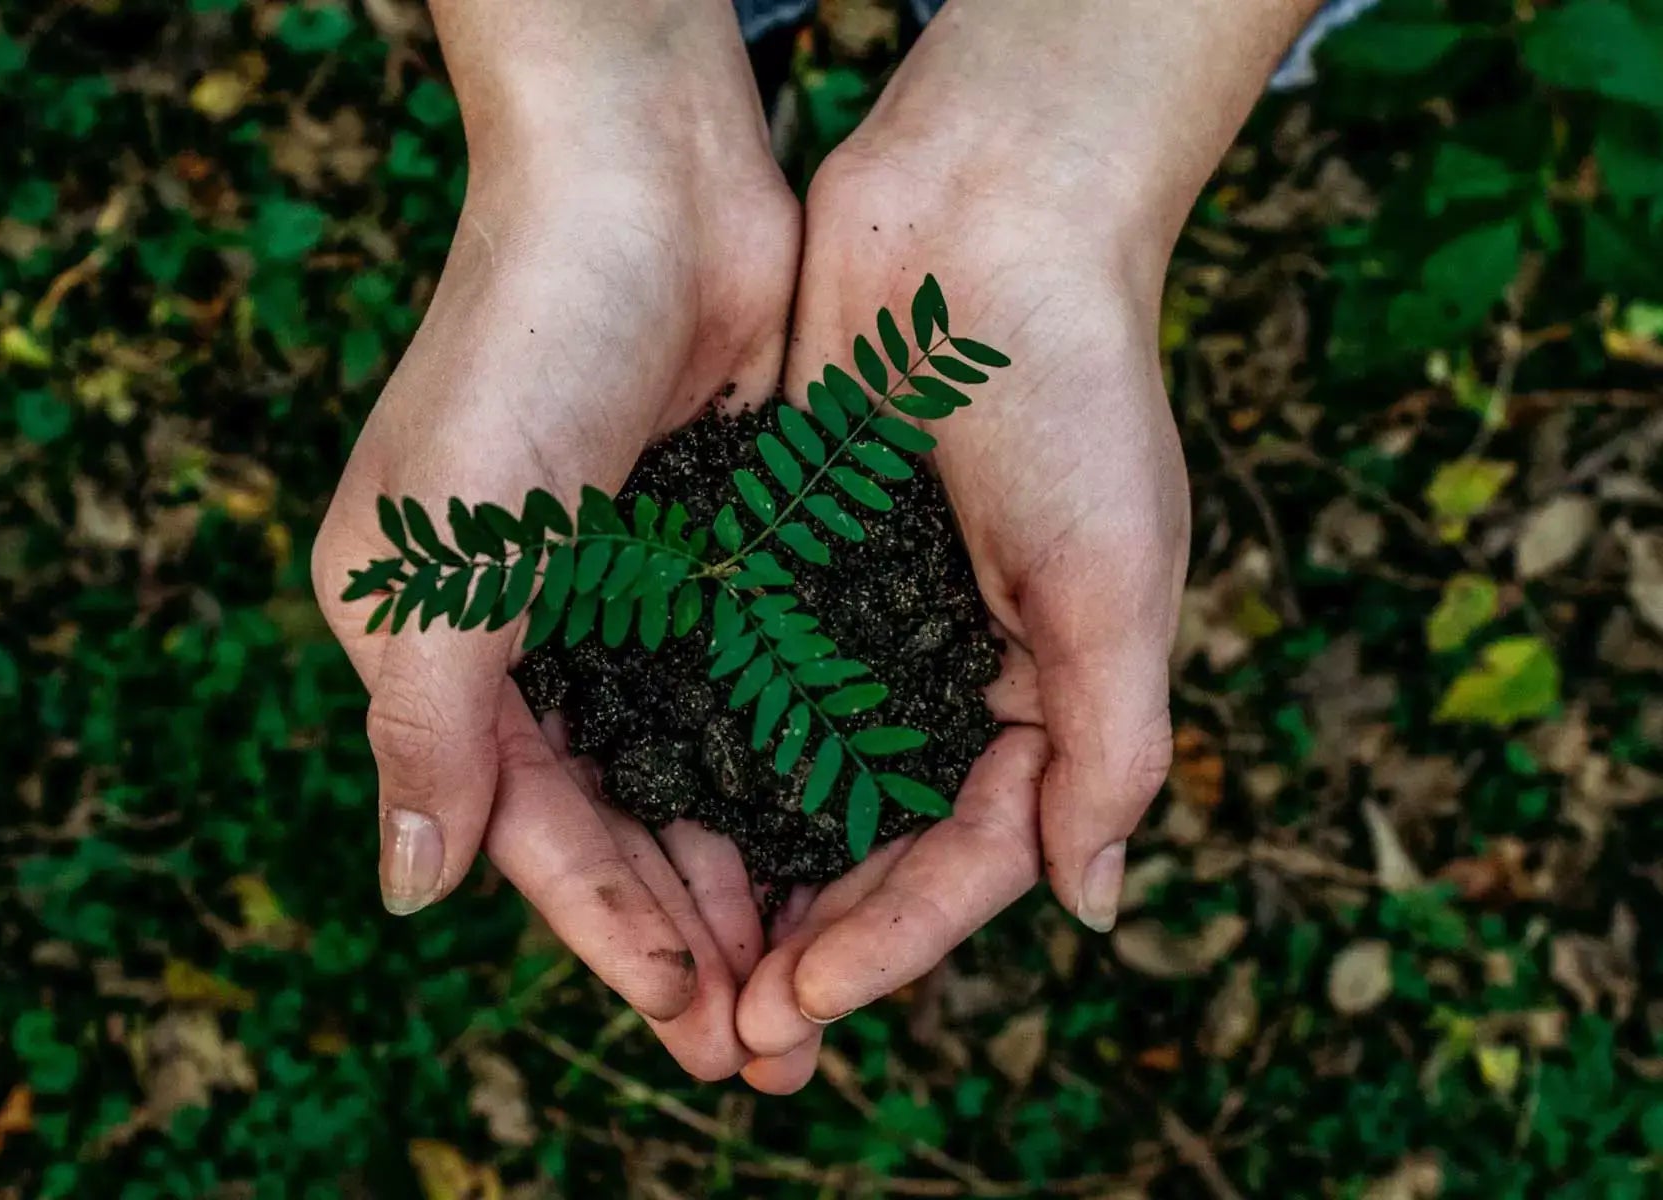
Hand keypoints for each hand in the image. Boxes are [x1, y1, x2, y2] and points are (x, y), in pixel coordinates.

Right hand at [311, 0, 796, 1078]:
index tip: (693, 1018)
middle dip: (693, 935)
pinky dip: (793, 772)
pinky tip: (850, 843)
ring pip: (698, 775)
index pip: (531, 827)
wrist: (642, 185)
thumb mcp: (442, 558)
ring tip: (820, 979)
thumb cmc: (520, 354)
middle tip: (773, 1046)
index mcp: (443, 648)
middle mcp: (536, 637)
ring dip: (753, 876)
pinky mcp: (722, 556)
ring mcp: (635, 599)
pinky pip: (758, 694)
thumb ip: (427, 730)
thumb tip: (410, 894)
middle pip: (621, 822)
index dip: (609, 930)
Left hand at [727, 0, 1291, 1088]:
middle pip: (875, 845)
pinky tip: (645, 816)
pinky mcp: (787, 563)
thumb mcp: (1117, 580)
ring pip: (798, 784)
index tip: (804, 1001)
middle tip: (733, 1030)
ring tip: (683, 961)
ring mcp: (863, 622)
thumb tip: (1093, 906)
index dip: (892, 942)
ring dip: (748, 874)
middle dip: (813, 939)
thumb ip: (1110, 746)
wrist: (984, 217)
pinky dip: (703, 755)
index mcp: (1041, 694)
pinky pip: (742, 683)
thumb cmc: (1074, 392)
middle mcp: (948, 674)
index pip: (967, 858)